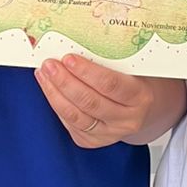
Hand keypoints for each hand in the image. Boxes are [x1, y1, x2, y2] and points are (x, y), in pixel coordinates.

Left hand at [34, 56, 186, 148]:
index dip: (87, 72)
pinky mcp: (93, 141)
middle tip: (50, 64)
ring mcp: (110, 134)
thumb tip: (75, 45)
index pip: (111, 85)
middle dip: (65, 82)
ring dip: (55, 93)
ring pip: (76, 116)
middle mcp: (127, 120)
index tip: (69, 58)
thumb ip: (110, 61)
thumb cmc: (135, 81)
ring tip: (44, 74)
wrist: (142, 107)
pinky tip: (50, 88)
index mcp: (140, 97)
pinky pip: (70, 123)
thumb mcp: (132, 68)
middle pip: (90, 102)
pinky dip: (57, 104)